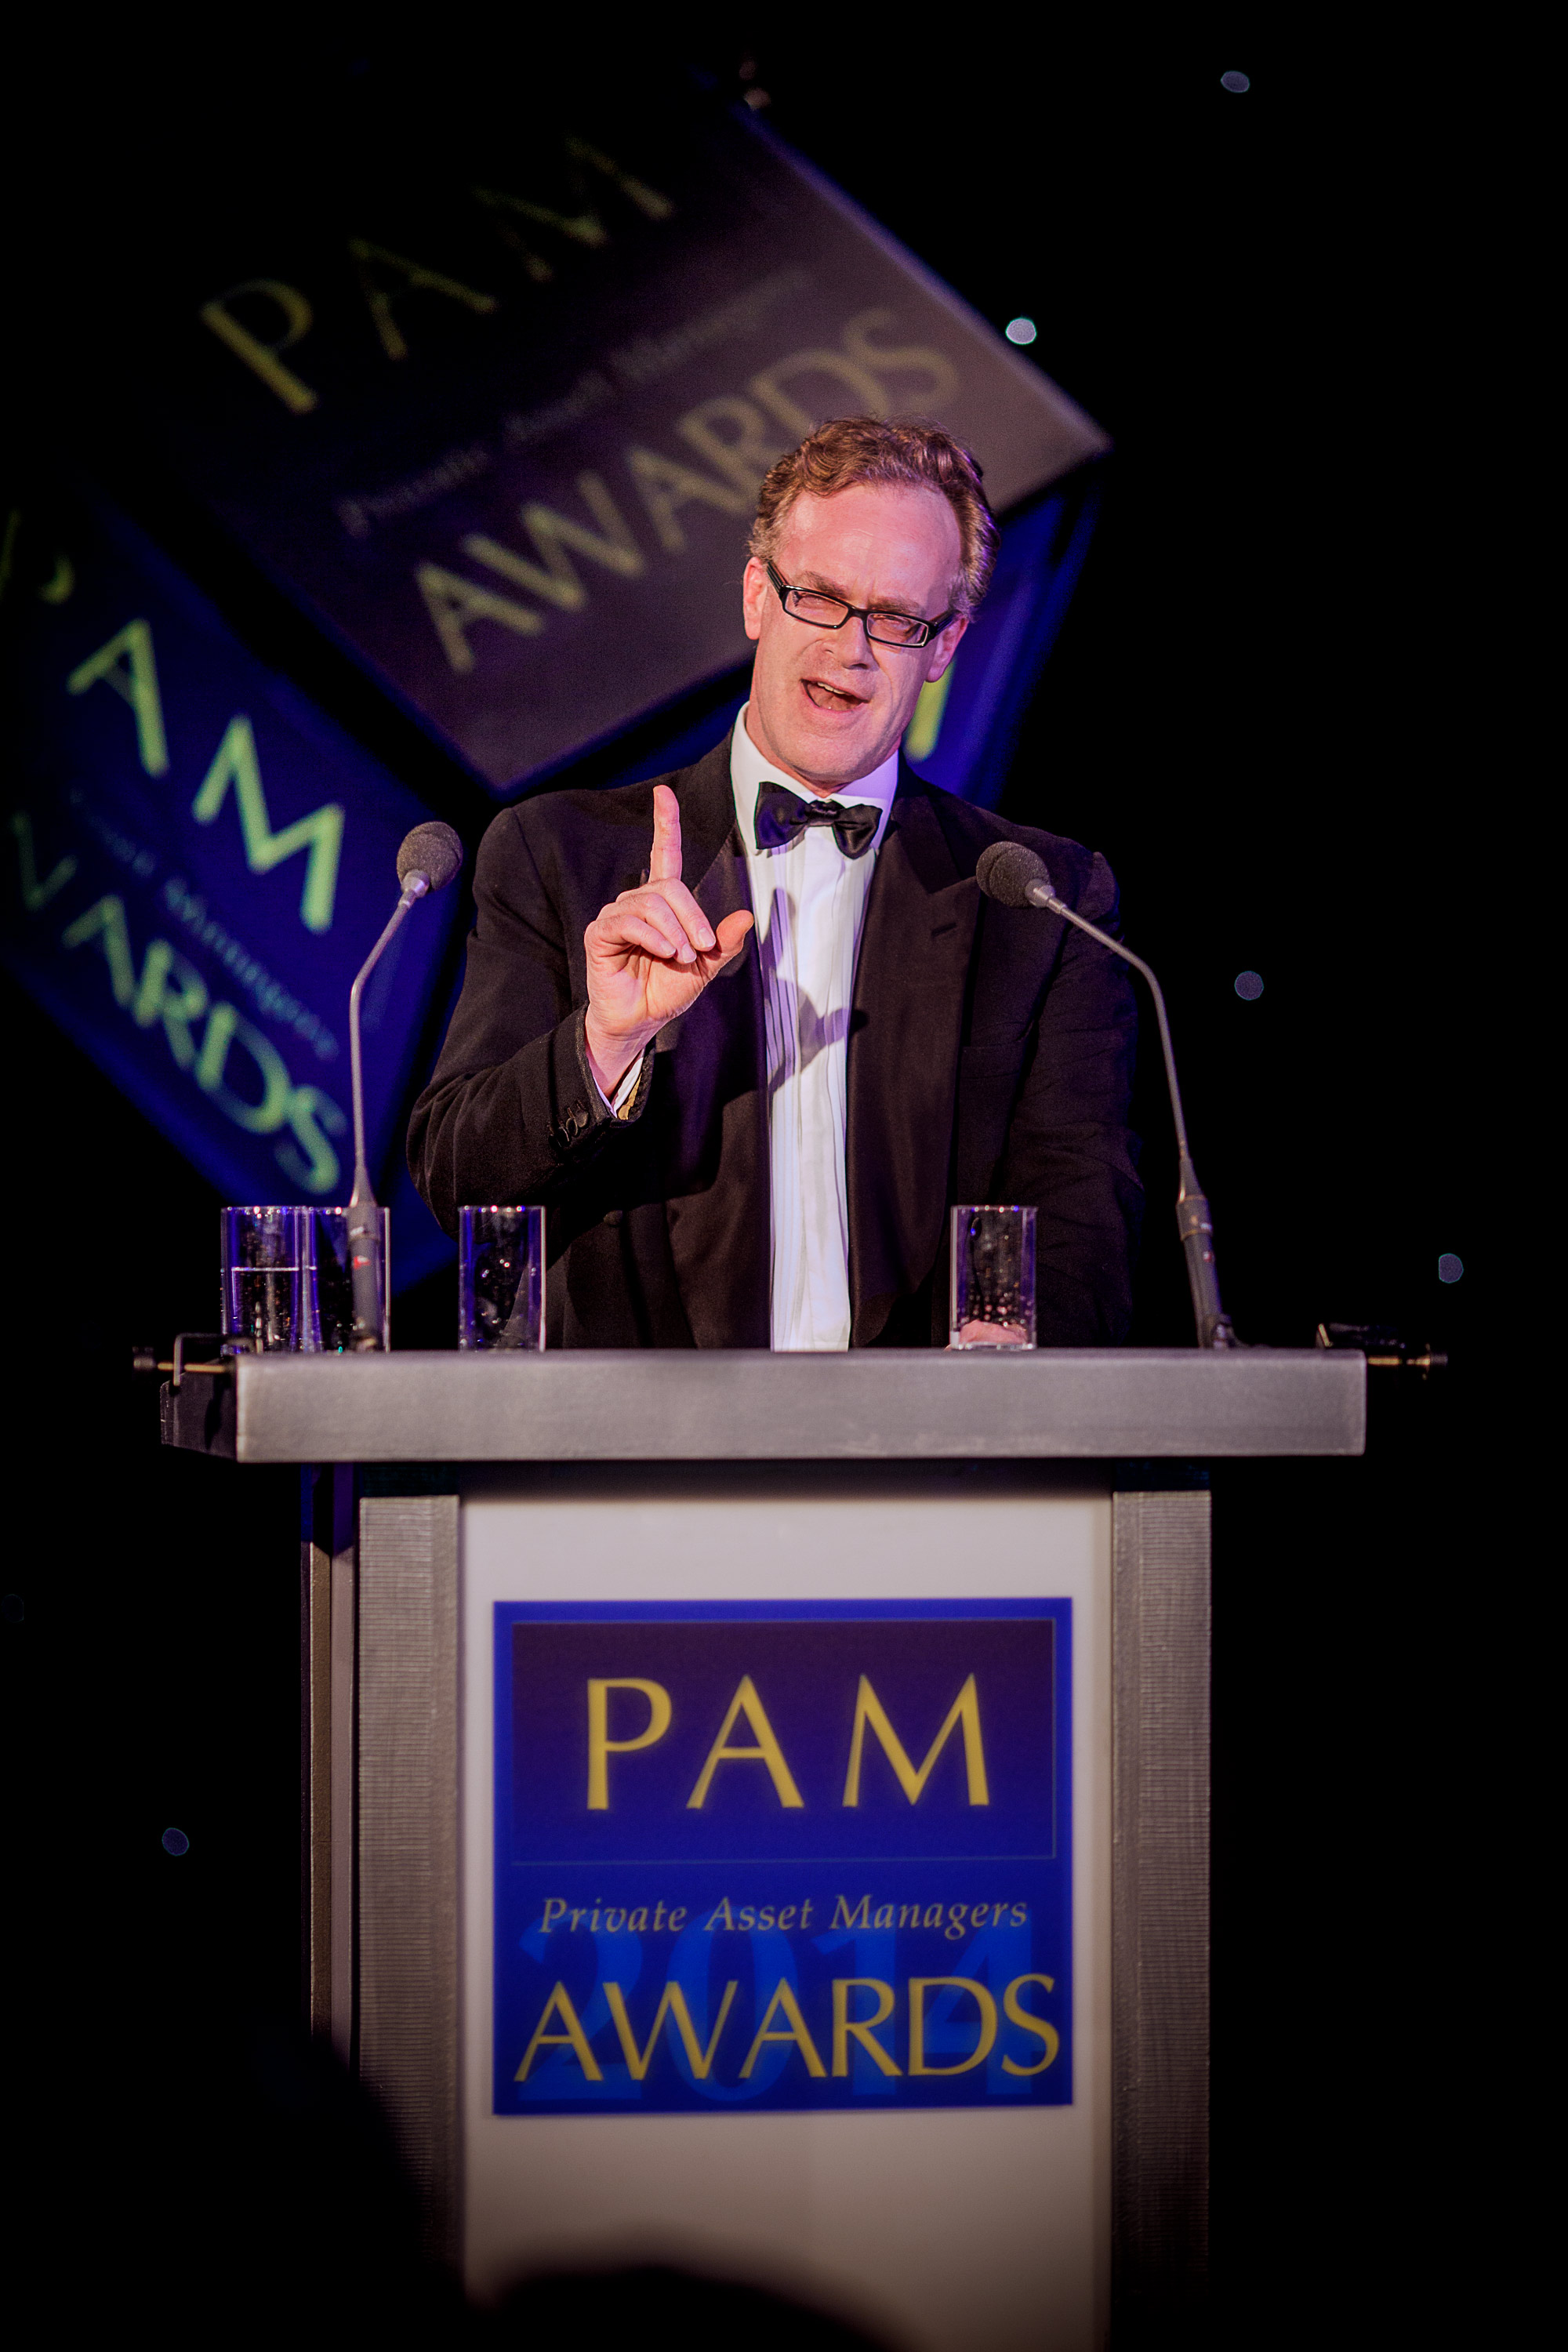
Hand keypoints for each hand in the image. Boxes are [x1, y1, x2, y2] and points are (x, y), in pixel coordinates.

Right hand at [583, 784, 753, 1094]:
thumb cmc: (667, 990)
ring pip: (652, 904)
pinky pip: (628, 921)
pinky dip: (653, 936)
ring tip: (680, 958)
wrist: (640, 1020)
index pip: (663, 854)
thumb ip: (723, 942)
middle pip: (669, 887)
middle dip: (692, 917)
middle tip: (701, 948)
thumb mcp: (705, 967)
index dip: (664, 823)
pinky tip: (664, 953)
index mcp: (663, 904)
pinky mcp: (600, 933)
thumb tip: (747, 916)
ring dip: (675, 932)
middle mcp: (638, 903)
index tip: (663, 793)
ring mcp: (616, 916)